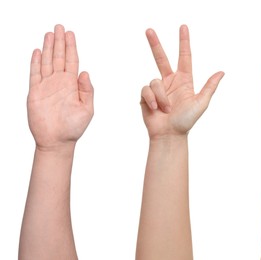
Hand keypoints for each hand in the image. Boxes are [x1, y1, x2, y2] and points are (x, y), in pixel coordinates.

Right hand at [27, 25, 93, 149]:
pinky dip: (35, 62)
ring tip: (49, 34)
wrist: (57, 140)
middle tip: (59, 27)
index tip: (70, 34)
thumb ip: (87, 91)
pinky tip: (37, 51)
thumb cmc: (74, 127)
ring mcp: (47, 86)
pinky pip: (34, 73)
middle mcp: (60, 82)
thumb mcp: (87, 109)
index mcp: (72, 85)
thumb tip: (85, 73)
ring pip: (46, 61)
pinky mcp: (35, 92)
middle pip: (59, 57)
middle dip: (59, 42)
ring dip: (47, 48)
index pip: (72, 61)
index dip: (71, 47)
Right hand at [140, 25, 223, 138]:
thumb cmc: (186, 121)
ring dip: (161, 96)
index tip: (183, 27)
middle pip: (161, 58)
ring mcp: (157, 89)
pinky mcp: (146, 95)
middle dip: (155, 44)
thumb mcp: (201, 103)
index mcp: (184, 81)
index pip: (184, 57)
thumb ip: (209, 87)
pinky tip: (155, 109)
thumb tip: (221, 72)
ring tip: (166, 109)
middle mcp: (170, 82)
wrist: (169, 135)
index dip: (184, 42)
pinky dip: (151, 99)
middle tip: (149, 30)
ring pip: (154, 80)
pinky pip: (146, 89)